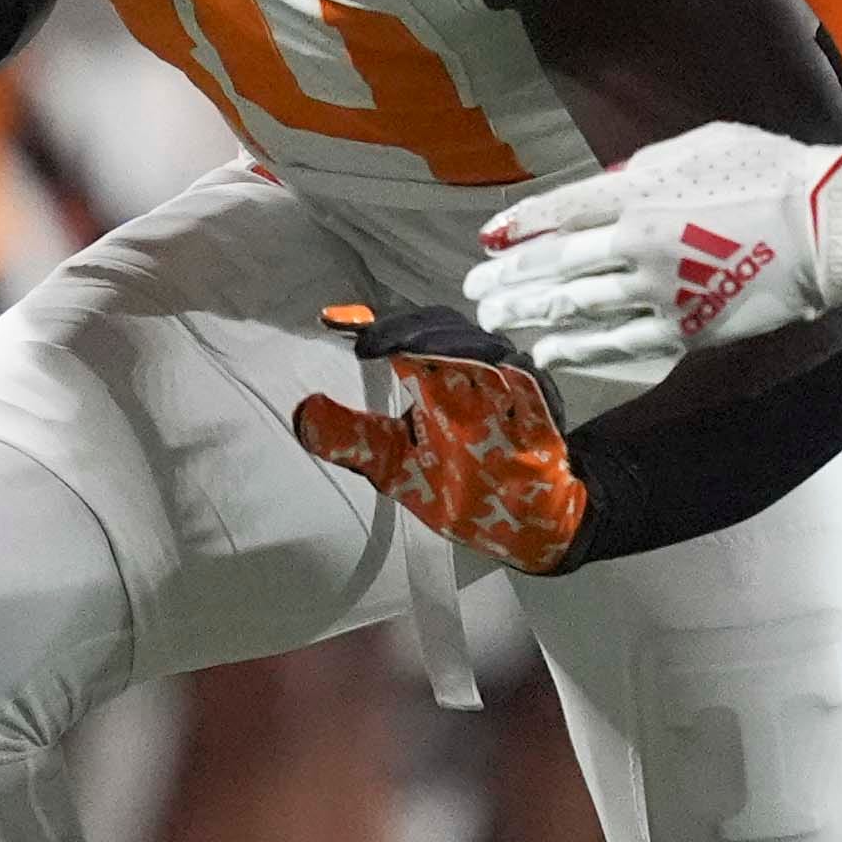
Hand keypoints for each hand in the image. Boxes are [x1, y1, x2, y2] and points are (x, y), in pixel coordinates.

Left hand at [288, 307, 586, 574]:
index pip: (405, 333)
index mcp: (436, 376)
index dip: (373, 322)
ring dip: (445, 343)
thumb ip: (352, 437)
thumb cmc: (460, 485)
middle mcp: (471, 370)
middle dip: (406, 328)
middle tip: (369, 344)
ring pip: (482, 344)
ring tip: (408, 353)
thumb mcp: (393, 464)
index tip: (330, 320)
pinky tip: (475, 373)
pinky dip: (498, 372)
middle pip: (443, 325)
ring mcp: (509, 385)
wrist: (525, 522)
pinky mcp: (541, 406)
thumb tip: (300, 413)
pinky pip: (524, 378)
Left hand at [469, 121, 841, 382]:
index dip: (520, 226)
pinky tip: (547, 352)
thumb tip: (605, 190)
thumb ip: (643, 171)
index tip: (488, 237)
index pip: (560, 211)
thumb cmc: (770, 170)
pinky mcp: (684, 328)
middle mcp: (636, 243)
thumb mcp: (699, 147)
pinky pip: (617, 343)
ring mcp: (658, 290)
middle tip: (473, 289)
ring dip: (529, 313)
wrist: (829, 223)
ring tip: (495, 319)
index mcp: (639, 193)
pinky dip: (577, 349)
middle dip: (508, 277)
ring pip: (577, 306)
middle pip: (555, 264)